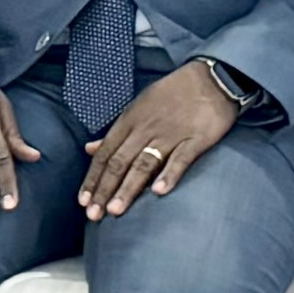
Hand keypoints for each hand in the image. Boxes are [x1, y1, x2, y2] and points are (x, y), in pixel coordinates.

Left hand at [82, 62, 249, 219]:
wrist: (210, 78)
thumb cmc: (171, 94)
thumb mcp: (138, 107)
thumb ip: (116, 132)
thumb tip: (89, 149)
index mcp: (130, 121)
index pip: (105, 153)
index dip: (93, 178)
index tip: (83, 201)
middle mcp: (146, 129)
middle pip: (120, 162)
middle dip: (105, 189)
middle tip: (93, 214)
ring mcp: (171, 134)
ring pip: (144, 163)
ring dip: (129, 187)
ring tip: (116, 210)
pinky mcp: (196, 139)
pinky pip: (180, 158)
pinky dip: (169, 174)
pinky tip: (159, 192)